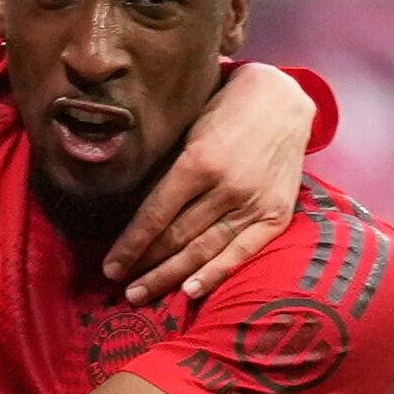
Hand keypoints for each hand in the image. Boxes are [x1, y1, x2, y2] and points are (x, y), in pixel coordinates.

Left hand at [109, 66, 313, 301]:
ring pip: (204, 250)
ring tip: (143, 294)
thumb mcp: (189, 129)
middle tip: (122, 287)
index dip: (130, 245)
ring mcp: (254, 203)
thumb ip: (168, 169)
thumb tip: (135, 209)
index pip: (155, 215)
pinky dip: (216, 273)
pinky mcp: (276, 214)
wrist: (283, 99)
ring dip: (170, 276)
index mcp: (198, 161)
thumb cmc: (225, 109)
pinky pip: (242, 252)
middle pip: (176, 237)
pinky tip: (191, 291)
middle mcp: (226, 187)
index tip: (110, 267)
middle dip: (145, 266)